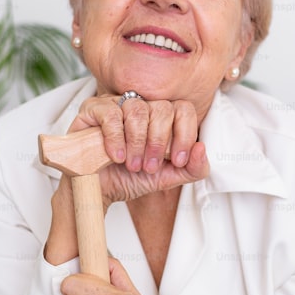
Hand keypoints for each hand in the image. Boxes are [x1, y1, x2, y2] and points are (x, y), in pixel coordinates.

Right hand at [68, 95, 209, 207]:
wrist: (98, 190)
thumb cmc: (129, 179)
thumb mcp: (167, 178)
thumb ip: (192, 169)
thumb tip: (202, 147)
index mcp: (162, 119)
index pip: (184, 109)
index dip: (185, 134)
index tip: (177, 160)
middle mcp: (142, 107)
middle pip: (163, 108)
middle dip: (159, 143)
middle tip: (148, 166)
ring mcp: (117, 104)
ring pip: (138, 110)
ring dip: (137, 143)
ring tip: (131, 164)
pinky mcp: (93, 109)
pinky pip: (111, 113)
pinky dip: (116, 137)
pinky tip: (115, 155)